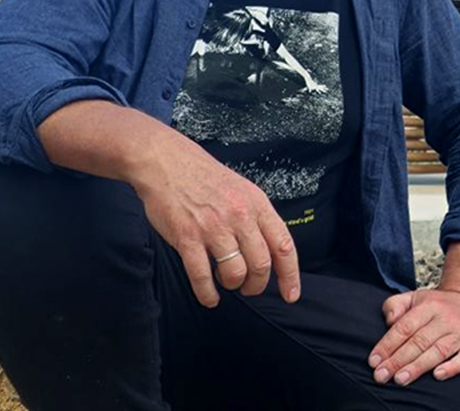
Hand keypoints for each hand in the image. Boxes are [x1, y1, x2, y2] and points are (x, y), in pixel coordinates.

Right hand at [131, 132, 300, 308]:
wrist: (168, 163)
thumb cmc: (205, 178)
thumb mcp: (243, 190)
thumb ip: (257, 218)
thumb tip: (270, 251)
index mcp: (257, 204)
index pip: (284, 246)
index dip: (290, 275)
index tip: (291, 294)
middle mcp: (239, 216)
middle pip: (261, 264)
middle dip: (256, 284)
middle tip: (249, 287)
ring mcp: (213, 228)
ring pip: (235, 273)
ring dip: (232, 285)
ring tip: (226, 282)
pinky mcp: (187, 237)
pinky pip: (202, 276)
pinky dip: (207, 294)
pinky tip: (209, 297)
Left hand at [367, 287, 459, 385]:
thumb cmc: (438, 306)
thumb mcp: (415, 298)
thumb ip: (395, 305)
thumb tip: (389, 321)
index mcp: (429, 306)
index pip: (405, 326)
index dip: (388, 344)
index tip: (374, 361)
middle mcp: (446, 318)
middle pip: (419, 341)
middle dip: (398, 360)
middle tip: (381, 376)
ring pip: (438, 351)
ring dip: (418, 366)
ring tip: (400, 379)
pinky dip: (452, 367)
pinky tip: (437, 375)